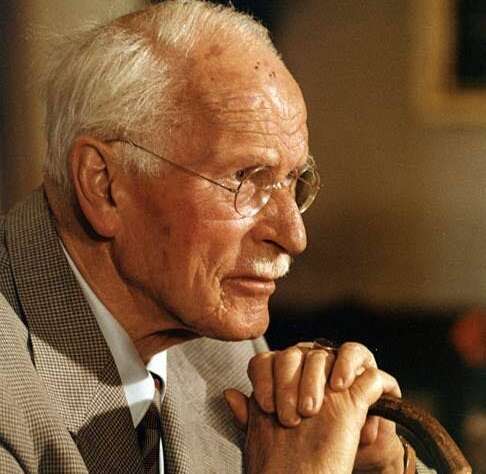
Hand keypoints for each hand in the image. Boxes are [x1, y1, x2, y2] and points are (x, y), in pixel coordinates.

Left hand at [224, 342, 404, 472]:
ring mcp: (332, 366)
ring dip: (316, 373)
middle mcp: (305, 366)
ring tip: (314, 403)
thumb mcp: (272, 437)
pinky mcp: (361, 371)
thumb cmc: (304, 452)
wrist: (337, 467)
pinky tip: (340, 385)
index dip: (263, 380)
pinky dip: (347, 363)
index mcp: (282, 377)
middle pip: (291, 356)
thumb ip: (251, 416)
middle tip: (291, 416)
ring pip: (320, 352)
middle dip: (289, 383)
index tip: (265, 407)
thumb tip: (229, 394)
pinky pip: (354, 352)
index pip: (265, 362)